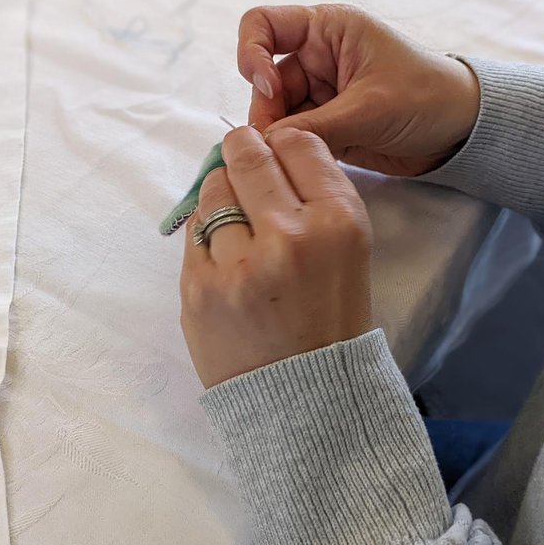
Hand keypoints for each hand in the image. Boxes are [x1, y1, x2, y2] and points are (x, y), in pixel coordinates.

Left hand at [179, 127, 372, 388]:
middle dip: (243, 149)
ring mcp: (238, 264)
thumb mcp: (349, 253)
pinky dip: (208, 235)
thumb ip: (315, 197)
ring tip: (238, 224)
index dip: (283, 142)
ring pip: (213, 188)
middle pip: (248, 154)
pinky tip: (225, 258)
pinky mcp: (198, 289)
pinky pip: (194, 232)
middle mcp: (290, 237)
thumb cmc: (330, 323)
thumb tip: (265, 147)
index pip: (299, 143)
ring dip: (222, 194)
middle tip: (242, 157)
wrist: (303, 402)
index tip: (275, 150)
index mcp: (339, 224)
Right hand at [237, 4, 480, 176]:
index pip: (263, 25)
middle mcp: (316, 58)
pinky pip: (292, 138)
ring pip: (275, 115)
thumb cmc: (428, 97)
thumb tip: (265, 147)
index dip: (253, 54)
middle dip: (267, 114)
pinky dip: (291, 153)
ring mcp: (318, 94)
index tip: (269, 87)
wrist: (460, 132)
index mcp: (327, 30)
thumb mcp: (369, 108)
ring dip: (278, 139)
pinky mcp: (323, 125)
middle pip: (264, 82)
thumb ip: (313, 127)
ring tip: (294, 160)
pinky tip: (302, 166)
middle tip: (276, 147)